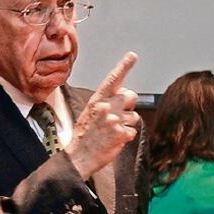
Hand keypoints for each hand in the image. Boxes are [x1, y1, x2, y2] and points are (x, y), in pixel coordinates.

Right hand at [66, 52, 140, 179]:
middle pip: (131, 96)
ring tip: (112, 132)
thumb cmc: (84, 136)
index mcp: (97, 100)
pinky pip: (133, 131)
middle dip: (129, 104)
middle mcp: (106, 107)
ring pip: (134, 116)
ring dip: (127, 124)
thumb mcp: (90, 113)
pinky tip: (114, 141)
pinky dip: (126, 137)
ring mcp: (114, 120)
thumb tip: (123, 95)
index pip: (112, 79)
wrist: (78, 157)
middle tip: (119, 115)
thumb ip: (106, 102)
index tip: (132, 56)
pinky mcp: (121, 134)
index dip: (123, 66)